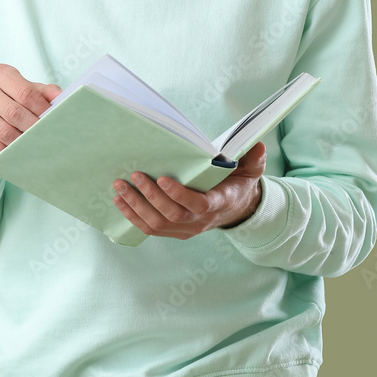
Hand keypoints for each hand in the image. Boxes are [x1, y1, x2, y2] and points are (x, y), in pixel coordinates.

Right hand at [0, 63, 61, 156]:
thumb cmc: (10, 100)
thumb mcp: (27, 91)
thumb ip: (45, 92)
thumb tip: (63, 97)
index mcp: (0, 73)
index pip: (26, 92)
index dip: (43, 109)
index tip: (55, 121)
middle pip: (15, 112)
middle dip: (34, 127)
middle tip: (48, 137)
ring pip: (4, 131)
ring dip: (23, 141)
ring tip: (37, 145)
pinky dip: (10, 151)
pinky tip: (20, 152)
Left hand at [111, 142, 266, 239]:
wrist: (234, 209)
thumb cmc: (237, 185)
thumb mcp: (250, 171)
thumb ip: (253, 159)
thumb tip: (258, 145)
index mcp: (219, 203)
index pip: (198, 205)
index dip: (179, 195)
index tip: (163, 178)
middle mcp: (200, 221)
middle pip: (171, 215)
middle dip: (150, 196)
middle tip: (134, 176)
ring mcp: (185, 229)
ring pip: (157, 224)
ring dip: (135, 206)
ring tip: (119, 187)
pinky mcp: (174, 232)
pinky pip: (150, 229)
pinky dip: (132, 216)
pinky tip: (119, 201)